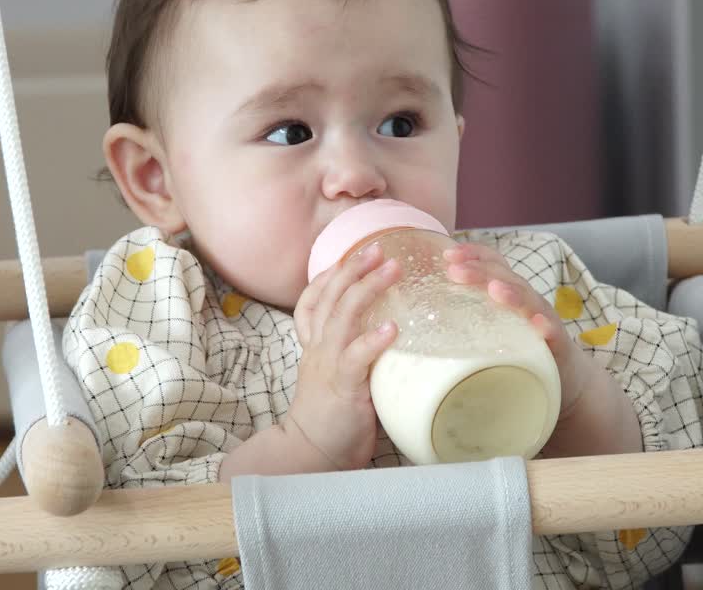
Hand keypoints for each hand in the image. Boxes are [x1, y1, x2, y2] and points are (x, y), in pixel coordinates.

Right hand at [288, 243, 403, 470]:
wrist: (310, 455)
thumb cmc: (332, 419)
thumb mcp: (339, 377)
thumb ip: (357, 355)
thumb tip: (393, 339)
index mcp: (316, 346)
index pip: (314, 298)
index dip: (332, 273)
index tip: (356, 253)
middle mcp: (318, 349)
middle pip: (330, 297)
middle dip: (354, 268)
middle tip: (380, 247)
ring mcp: (327, 365)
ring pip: (342, 317)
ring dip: (368, 289)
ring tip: (392, 269)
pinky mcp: (341, 388)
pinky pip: (355, 358)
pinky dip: (372, 340)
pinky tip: (392, 328)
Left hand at [443, 242, 591, 420]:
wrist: (563, 377)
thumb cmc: (517, 350)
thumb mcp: (489, 327)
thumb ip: (464, 316)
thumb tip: (420, 315)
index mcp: (509, 292)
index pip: (493, 263)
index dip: (473, 254)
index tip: (447, 255)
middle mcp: (527, 300)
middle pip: (505, 277)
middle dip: (481, 270)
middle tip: (455, 271)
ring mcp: (543, 320)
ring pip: (529, 301)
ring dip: (512, 293)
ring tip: (495, 290)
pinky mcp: (558, 344)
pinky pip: (552, 333)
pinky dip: (545, 327)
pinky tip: (537, 326)